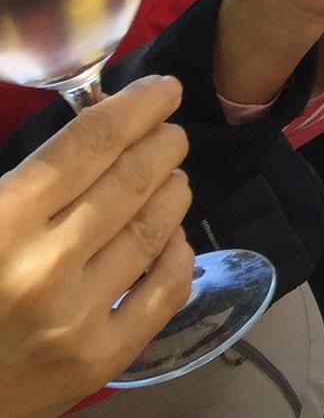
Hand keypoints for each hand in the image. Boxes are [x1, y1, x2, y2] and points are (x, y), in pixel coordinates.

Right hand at [0, 76, 195, 417]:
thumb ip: (26, 181)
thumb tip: (93, 135)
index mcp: (4, 221)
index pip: (91, 143)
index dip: (138, 107)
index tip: (164, 91)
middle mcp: (45, 264)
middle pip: (132, 180)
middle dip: (163, 145)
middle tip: (171, 134)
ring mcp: (77, 314)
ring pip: (156, 228)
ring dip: (173, 192)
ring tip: (172, 178)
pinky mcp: (100, 359)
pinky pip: (165, 290)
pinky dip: (179, 255)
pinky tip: (172, 239)